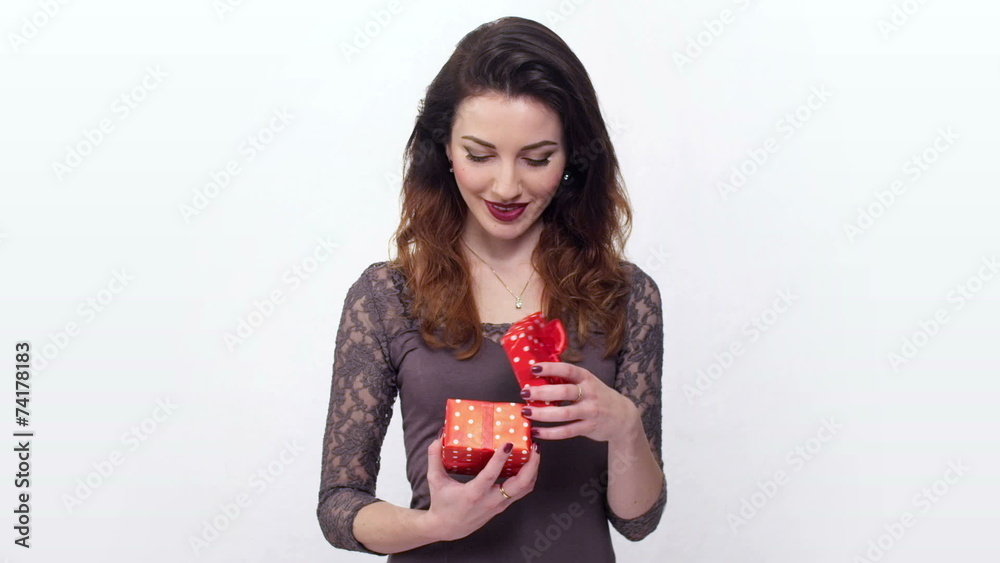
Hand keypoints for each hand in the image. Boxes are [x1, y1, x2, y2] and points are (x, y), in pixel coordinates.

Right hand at [422, 428, 540, 541]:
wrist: (448, 528)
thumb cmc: (442, 503)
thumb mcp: (435, 480)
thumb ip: (434, 457)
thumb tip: (439, 435)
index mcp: (473, 494)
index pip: (490, 475)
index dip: (500, 459)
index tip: (508, 444)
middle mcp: (490, 500)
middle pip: (520, 485)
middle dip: (531, 465)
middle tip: (535, 447)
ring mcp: (499, 504)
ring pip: (525, 488)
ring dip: (533, 470)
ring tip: (535, 452)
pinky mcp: (503, 506)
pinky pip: (521, 491)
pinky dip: (528, 477)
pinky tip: (527, 464)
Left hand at [519, 362, 638, 442]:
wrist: (623, 417)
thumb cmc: (599, 396)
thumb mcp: (588, 383)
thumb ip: (569, 380)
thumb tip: (538, 377)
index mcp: (587, 378)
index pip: (568, 370)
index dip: (551, 368)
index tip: (534, 368)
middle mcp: (589, 393)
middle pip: (564, 392)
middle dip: (542, 392)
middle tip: (525, 392)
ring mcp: (590, 412)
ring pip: (564, 414)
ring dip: (543, 413)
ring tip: (527, 412)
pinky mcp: (588, 428)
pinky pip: (567, 431)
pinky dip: (550, 433)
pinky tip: (536, 432)